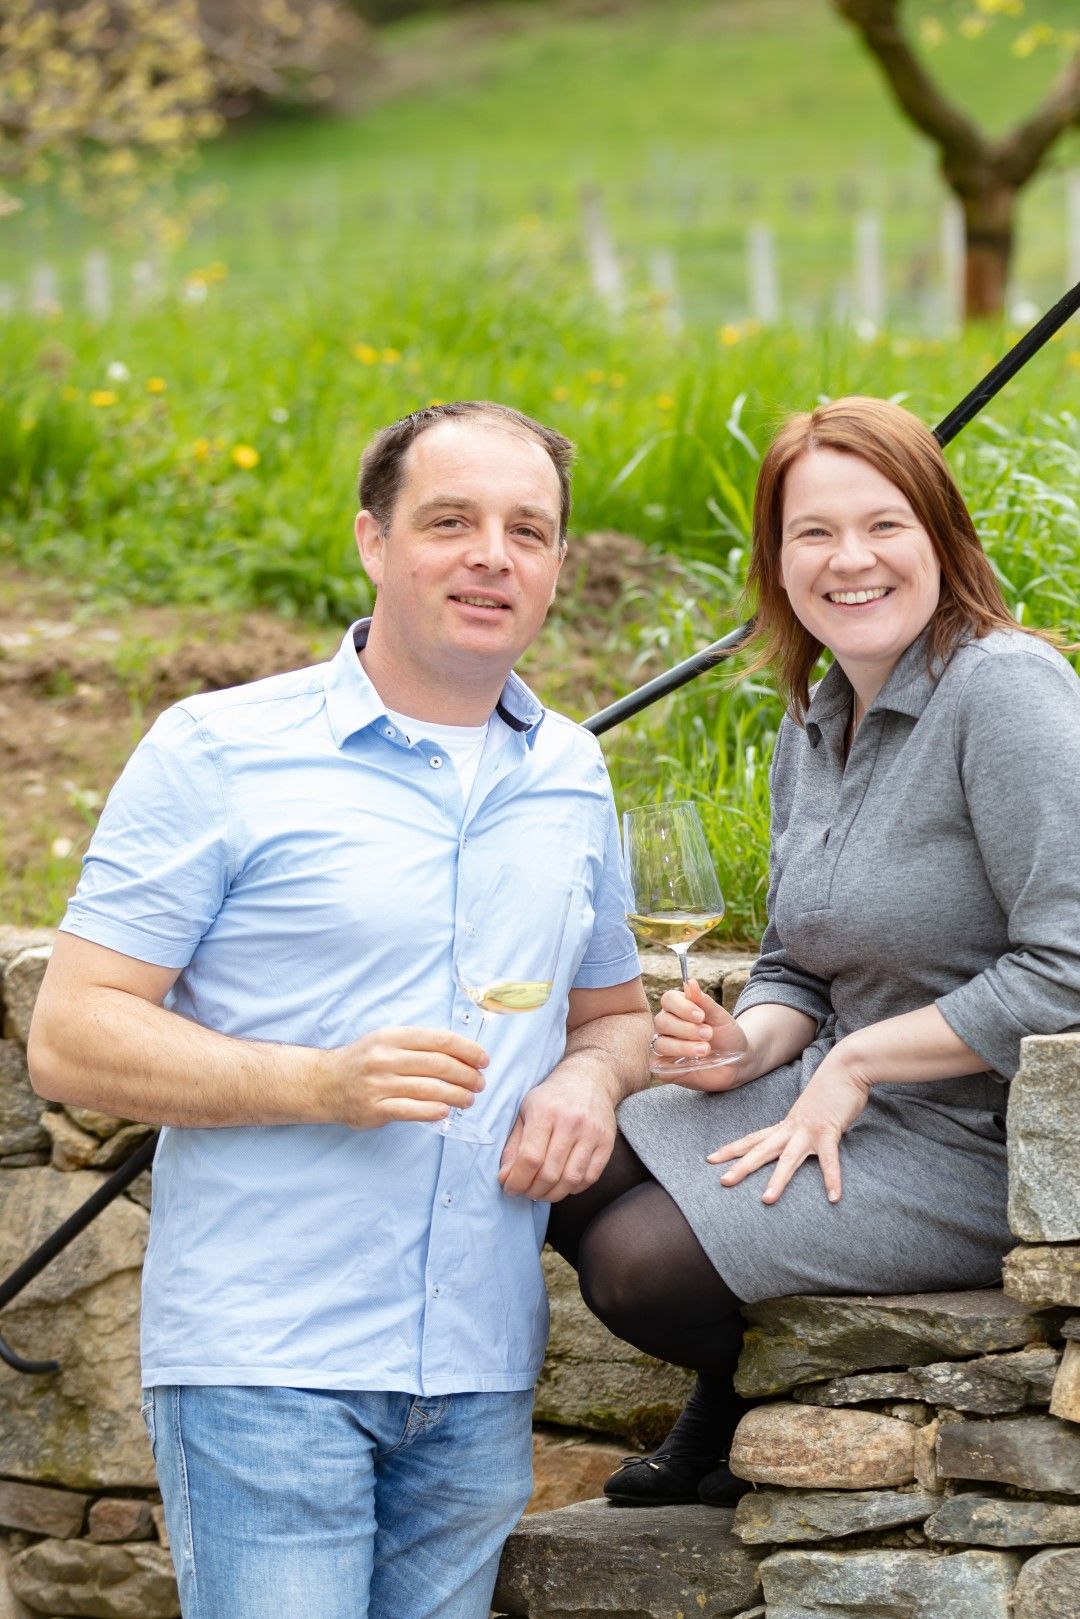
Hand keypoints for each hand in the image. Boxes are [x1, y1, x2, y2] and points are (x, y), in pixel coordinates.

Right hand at [318, 1027, 486, 1129]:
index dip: (466, 1050)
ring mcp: (379, 1084)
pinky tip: (446, 1111)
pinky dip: (432, 1111)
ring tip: (469, 1099)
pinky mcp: (374, 1108)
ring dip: (456, 1095)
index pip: (439, 1040)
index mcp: (392, 1037)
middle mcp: (385, 1058)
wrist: (324, 1083)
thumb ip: (417, 1045)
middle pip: (438, 1064)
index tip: (483, 1059)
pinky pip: (410, 1110)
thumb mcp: (386, 1041)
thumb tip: (460, 1054)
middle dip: (466, 1074)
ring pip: (429, 1088)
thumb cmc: (363, 1061)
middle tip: (480, 1082)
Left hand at [498, 1069, 615, 1201]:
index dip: (518, 1180)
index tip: (510, 1188)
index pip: (530, 1157)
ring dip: (553, 1195)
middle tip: (526, 1192)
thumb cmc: (552, 1097)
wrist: (589, 1079)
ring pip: (571, 1179)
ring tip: (542, 1192)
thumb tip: (506, 1177)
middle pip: (550, 1172)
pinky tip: (562, 1185)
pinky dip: (573, 1189)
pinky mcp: (607, 1142)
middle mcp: (571, 1122)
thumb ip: (514, 1145)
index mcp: (545, 1112)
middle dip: (533, 1191)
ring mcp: (592, 1133)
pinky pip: (590, 1177)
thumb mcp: (526, 1111)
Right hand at [652, 979, 748, 1090]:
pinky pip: (659, 1064)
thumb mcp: (721, 1017)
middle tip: (708, 1034)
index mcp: (679, 1009)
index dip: (682, 1007)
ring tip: (706, 1049)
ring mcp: (664, 1047)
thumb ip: (704, 1001)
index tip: (701, 1016)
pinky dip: (676, 1062)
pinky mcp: (664, 1067)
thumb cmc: (728, 1036)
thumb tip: (690, 982)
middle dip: (686, 1029)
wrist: (738, 1061)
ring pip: (661, 1043)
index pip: (668, 1000)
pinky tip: (694, 1062)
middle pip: (662, 1021)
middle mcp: (668, 1026)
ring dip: (683, 1046)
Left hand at [708, 1059, 871, 1203]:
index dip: (732, 1149)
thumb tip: (798, 1138)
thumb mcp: (808, 1111)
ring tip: (766, 1200)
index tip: (711, 1159)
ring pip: (788, 1158)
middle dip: (741, 1166)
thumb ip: (801, 1127)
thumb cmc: (829, 1090)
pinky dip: (832, 1179)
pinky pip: (830, 1159)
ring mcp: (808, 1130)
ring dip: (777, 1180)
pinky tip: (834, 1197)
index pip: (753, 1139)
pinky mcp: (829, 1131)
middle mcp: (791, 1128)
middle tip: (722, 1181)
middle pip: (761, 1149)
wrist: (845, 1068)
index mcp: (785, 1124)